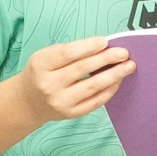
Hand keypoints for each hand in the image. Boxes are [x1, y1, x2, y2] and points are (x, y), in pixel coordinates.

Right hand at [11, 36, 134, 123]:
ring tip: (128, 66)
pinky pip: (95, 102)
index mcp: (41, 65)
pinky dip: (109, 90)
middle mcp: (49, 85)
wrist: (28, 101)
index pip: (68, 54)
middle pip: (82, 69)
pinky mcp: (71, 114)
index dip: (88, 47)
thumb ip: (69, 51)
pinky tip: (118, 80)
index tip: (105, 41)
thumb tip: (102, 47)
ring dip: (113, 75)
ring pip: (92, 87)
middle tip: (124, 53)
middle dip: (106, 59)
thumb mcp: (45, 56)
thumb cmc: (41, 72)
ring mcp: (61, 102)